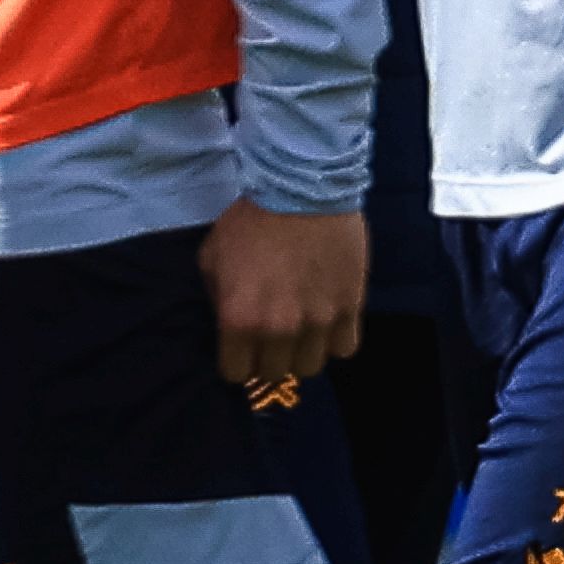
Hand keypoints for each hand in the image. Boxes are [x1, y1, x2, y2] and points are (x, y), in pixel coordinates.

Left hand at [198, 202, 365, 399]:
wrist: (303, 190)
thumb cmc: (251, 222)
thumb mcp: (212, 259)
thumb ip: (219, 299)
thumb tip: (230, 321)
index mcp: (239, 319)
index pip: (235, 373)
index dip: (236, 360)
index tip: (241, 346)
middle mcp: (279, 328)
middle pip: (274, 373)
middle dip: (268, 358)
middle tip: (269, 337)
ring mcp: (319, 320)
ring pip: (310, 367)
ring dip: (301, 353)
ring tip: (300, 332)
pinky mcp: (350, 307)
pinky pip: (344, 347)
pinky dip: (334, 341)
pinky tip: (326, 323)